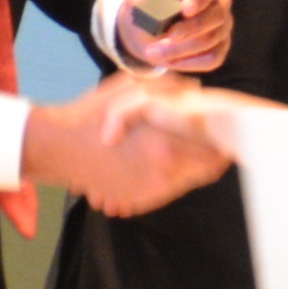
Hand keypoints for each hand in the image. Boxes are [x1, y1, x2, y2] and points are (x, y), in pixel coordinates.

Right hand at [23, 74, 226, 217]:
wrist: (59, 149)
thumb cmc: (92, 114)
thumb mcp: (128, 88)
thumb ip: (166, 87)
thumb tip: (197, 89)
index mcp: (165, 142)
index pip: (214, 147)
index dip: (225, 136)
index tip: (228, 127)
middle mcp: (163, 171)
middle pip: (210, 166)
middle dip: (216, 151)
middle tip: (220, 137)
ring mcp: (153, 189)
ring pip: (192, 179)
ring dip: (197, 164)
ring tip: (197, 147)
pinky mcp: (141, 200)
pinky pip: (173, 188)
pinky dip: (177, 176)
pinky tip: (171, 160)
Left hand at [122, 0, 233, 76]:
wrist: (147, 30)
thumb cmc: (147, 9)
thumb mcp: (140, 2)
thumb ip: (150, 5)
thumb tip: (160, 12)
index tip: (186, 9)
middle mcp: (219, 1)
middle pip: (215, 16)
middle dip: (188, 30)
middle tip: (165, 39)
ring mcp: (223, 25)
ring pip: (210, 40)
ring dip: (180, 50)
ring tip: (153, 52)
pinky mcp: (220, 48)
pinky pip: (211, 58)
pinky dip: (188, 62)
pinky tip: (169, 61)